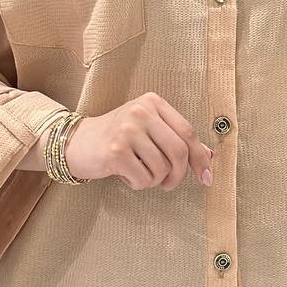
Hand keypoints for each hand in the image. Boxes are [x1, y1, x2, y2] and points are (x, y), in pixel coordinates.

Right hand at [63, 91, 214, 189]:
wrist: (77, 142)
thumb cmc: (118, 137)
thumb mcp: (148, 129)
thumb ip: (176, 139)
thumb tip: (209, 156)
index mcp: (152, 102)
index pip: (187, 132)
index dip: (200, 158)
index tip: (207, 178)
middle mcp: (141, 111)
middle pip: (179, 151)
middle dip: (178, 175)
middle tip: (168, 184)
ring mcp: (127, 130)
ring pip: (161, 169)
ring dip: (154, 181)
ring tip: (139, 173)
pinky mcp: (115, 151)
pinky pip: (143, 179)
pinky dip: (138, 184)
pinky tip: (125, 174)